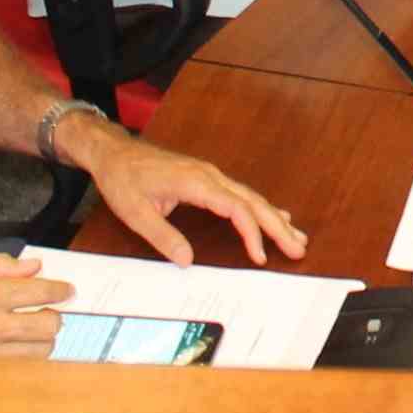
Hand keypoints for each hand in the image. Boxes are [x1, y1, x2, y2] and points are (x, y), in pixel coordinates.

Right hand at [0, 252, 68, 354]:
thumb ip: (0, 266)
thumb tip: (34, 267)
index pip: (37, 292)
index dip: (59, 290)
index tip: (67, 290)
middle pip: (47, 325)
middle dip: (54, 315)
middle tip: (47, 309)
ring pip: (40, 351)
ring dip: (42, 338)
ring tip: (30, 329)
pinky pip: (21, 367)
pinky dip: (26, 356)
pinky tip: (17, 347)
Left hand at [68, 123, 307, 268]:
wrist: (113, 151)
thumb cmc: (122, 178)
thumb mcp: (135, 212)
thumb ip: (163, 237)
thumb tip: (187, 261)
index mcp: (195, 182)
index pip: (236, 208)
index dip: (252, 233)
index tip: (260, 256)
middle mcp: (209, 175)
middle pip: (253, 201)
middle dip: (278, 226)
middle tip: (299, 248)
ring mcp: (210, 174)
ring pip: (251, 196)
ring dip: (274, 217)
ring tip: (296, 236)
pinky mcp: (206, 178)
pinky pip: (240, 193)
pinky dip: (260, 207)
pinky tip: (273, 215)